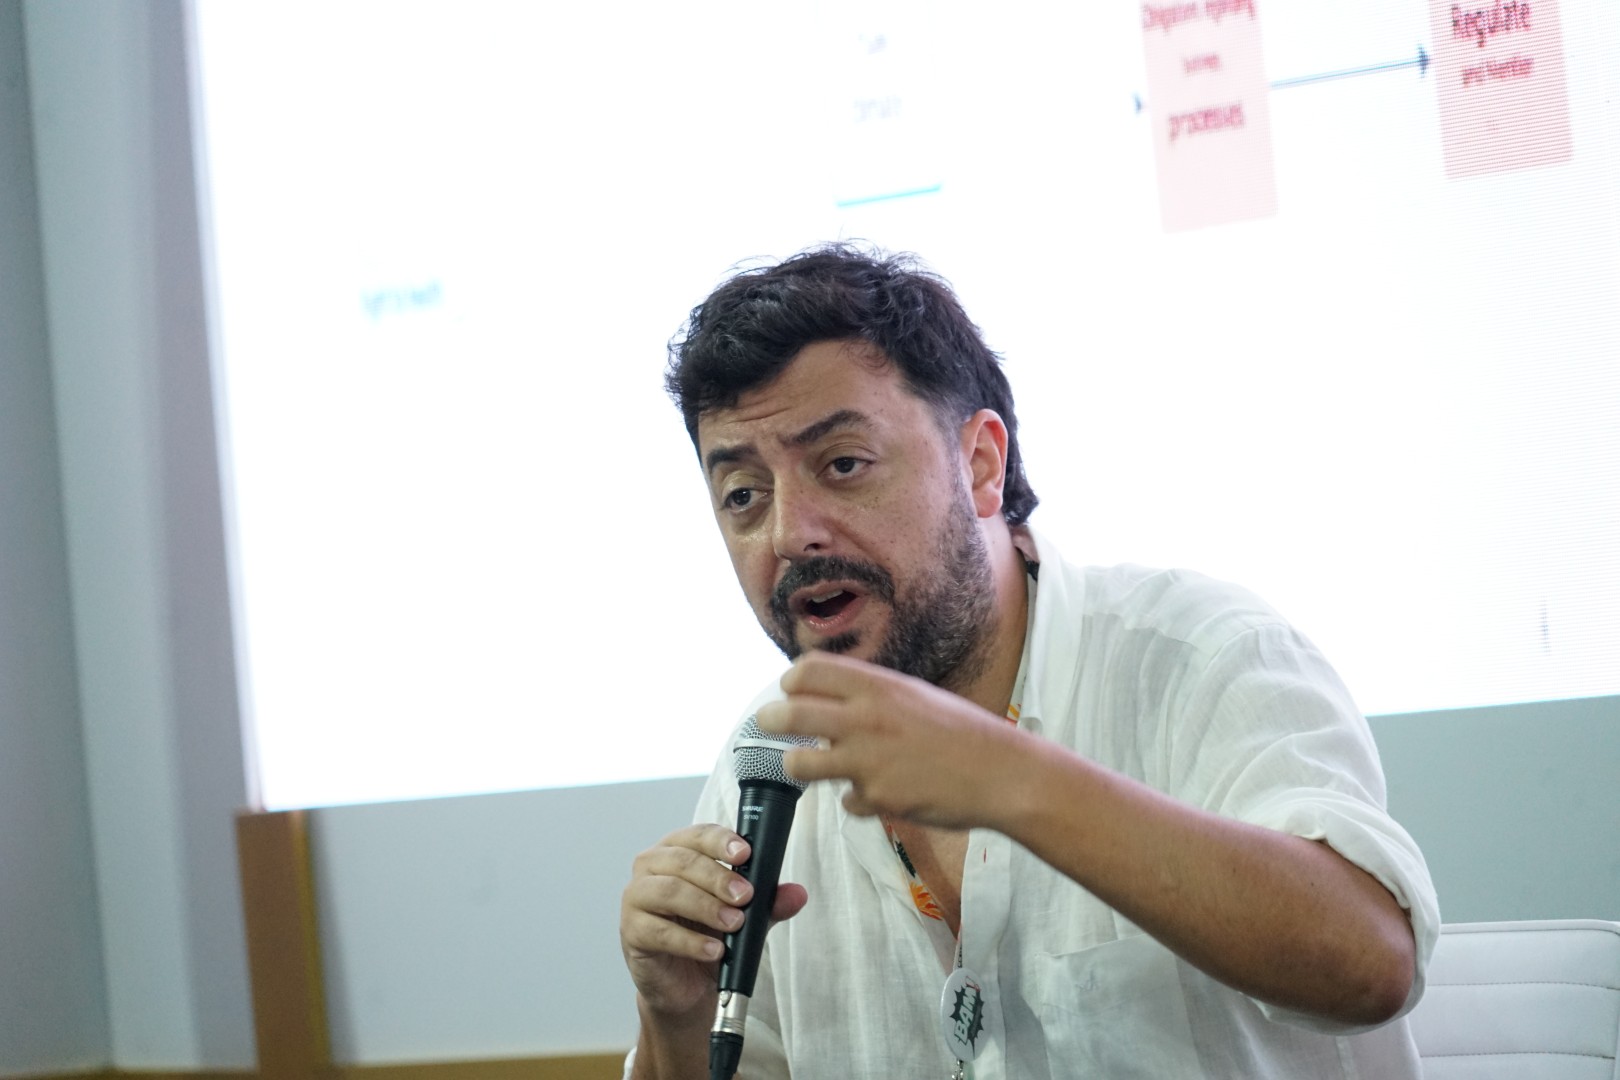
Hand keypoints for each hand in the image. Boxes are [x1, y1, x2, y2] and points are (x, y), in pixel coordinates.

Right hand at [620, 823, 808, 1021]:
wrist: (687, 985)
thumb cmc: (709, 935)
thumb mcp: (746, 917)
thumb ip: (768, 903)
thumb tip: (797, 894)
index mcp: (678, 850)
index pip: (698, 834)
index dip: (721, 841)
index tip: (745, 854)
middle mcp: (652, 866)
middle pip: (682, 861)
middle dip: (718, 877)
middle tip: (746, 897)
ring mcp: (637, 898)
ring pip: (668, 891)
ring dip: (706, 907)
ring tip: (733, 924)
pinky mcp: (632, 931)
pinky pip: (658, 931)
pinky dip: (690, 941)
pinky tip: (713, 951)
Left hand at [754, 651, 1026, 828]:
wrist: (1003, 773)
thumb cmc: (963, 732)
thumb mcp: (915, 696)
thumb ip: (873, 695)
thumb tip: (832, 697)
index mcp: (877, 686)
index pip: (807, 671)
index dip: (792, 682)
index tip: (791, 692)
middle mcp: (865, 719)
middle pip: (788, 715)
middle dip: (769, 721)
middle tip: (767, 725)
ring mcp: (867, 761)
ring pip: (799, 764)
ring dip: (799, 767)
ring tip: (807, 768)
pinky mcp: (876, 799)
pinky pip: (847, 801)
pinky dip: (858, 800)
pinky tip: (880, 794)